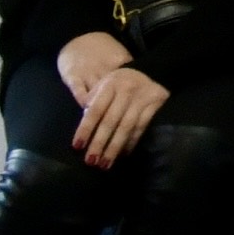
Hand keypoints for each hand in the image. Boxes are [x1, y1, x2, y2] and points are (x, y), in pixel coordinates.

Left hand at [60, 36, 156, 166]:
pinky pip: (141, 127)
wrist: (155, 71)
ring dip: (115, 147)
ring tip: (105, 163)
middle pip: (110, 121)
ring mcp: (141, 99)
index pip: (95, 110)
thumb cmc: (122, 82)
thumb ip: (93, 100)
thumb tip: (85, 123)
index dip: (85, 129)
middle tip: (91, 161)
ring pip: (126, 127)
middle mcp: (125, 92)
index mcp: (109, 86)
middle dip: (99, 143)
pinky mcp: (155, 105)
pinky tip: (124, 153)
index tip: (77, 146)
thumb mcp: (105, 84)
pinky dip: (132, 141)